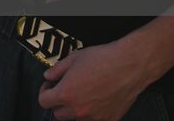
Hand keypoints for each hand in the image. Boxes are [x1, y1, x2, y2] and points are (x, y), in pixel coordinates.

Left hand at [38, 39, 154, 120]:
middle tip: (66, 90)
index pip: (43, 102)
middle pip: (58, 114)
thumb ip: (56, 70)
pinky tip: (96, 99)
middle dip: (58, 102)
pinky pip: (93, 120)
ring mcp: (94, 117)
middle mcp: (78, 109)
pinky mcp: (108, 119)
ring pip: (75, 119)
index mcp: (66, 94)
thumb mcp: (73, 58)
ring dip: (74, 109)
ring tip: (82, 94)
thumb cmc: (104, 59)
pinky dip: (91, 113)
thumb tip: (48, 76)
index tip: (50, 86)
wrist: (129, 65)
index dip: (45, 91)